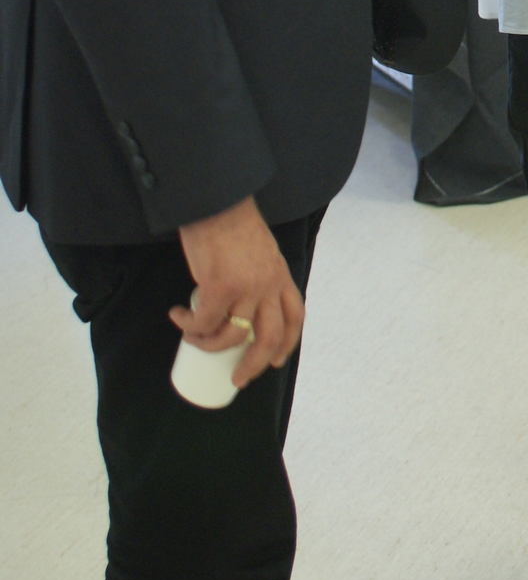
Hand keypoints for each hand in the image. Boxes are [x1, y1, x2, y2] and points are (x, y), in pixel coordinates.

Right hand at [169, 197, 304, 389]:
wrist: (216, 201)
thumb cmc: (232, 223)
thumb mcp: (260, 250)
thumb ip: (260, 273)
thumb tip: (242, 302)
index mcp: (280, 275)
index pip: (295, 316)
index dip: (288, 343)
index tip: (277, 360)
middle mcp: (268, 284)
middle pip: (269, 337)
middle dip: (255, 364)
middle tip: (238, 379)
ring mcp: (246, 287)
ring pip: (233, 336)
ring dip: (210, 346)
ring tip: (194, 340)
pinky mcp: (220, 286)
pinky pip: (204, 322)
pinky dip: (189, 327)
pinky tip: (179, 318)